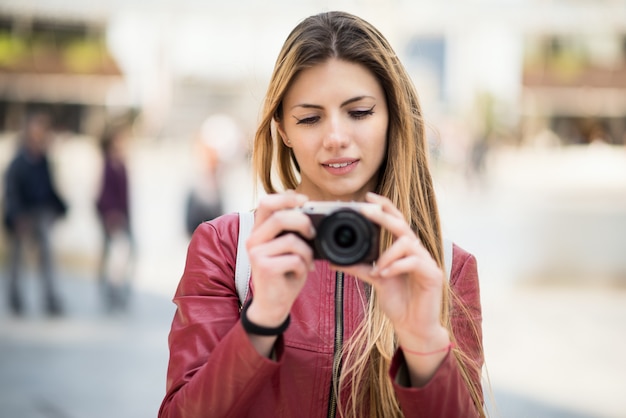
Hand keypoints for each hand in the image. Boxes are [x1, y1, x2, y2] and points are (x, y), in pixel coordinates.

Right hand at [245, 191, 315, 327]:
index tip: (305, 200)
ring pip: (290, 240)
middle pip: (280, 217)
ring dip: (307, 252)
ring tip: (307, 262)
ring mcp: (256, 253)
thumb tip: (308, 209)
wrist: (273, 305)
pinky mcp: (264, 268)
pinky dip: (304, 266)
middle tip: (313, 235)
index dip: (286, 198)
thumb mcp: (289, 248)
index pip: (266, 203)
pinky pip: (294, 259)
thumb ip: (293, 230)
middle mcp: (253, 239)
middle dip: (303, 223)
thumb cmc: (284, 274)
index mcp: (259, 231)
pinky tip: (300, 273)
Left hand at [336, 192, 448, 345]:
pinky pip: (414, 262)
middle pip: (401, 224)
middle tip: (364, 211)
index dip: (384, 206)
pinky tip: (385, 275)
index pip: (396, 220)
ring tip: (377, 269)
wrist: (414, 327)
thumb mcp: (375, 281)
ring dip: (387, 254)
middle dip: (382, 215)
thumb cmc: (398, 302)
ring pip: (407, 242)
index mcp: (404, 249)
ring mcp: (427, 262)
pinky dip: (396, 266)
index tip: (367, 197)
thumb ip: (359, 268)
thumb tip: (334, 261)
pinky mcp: (433, 275)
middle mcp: (417, 251)